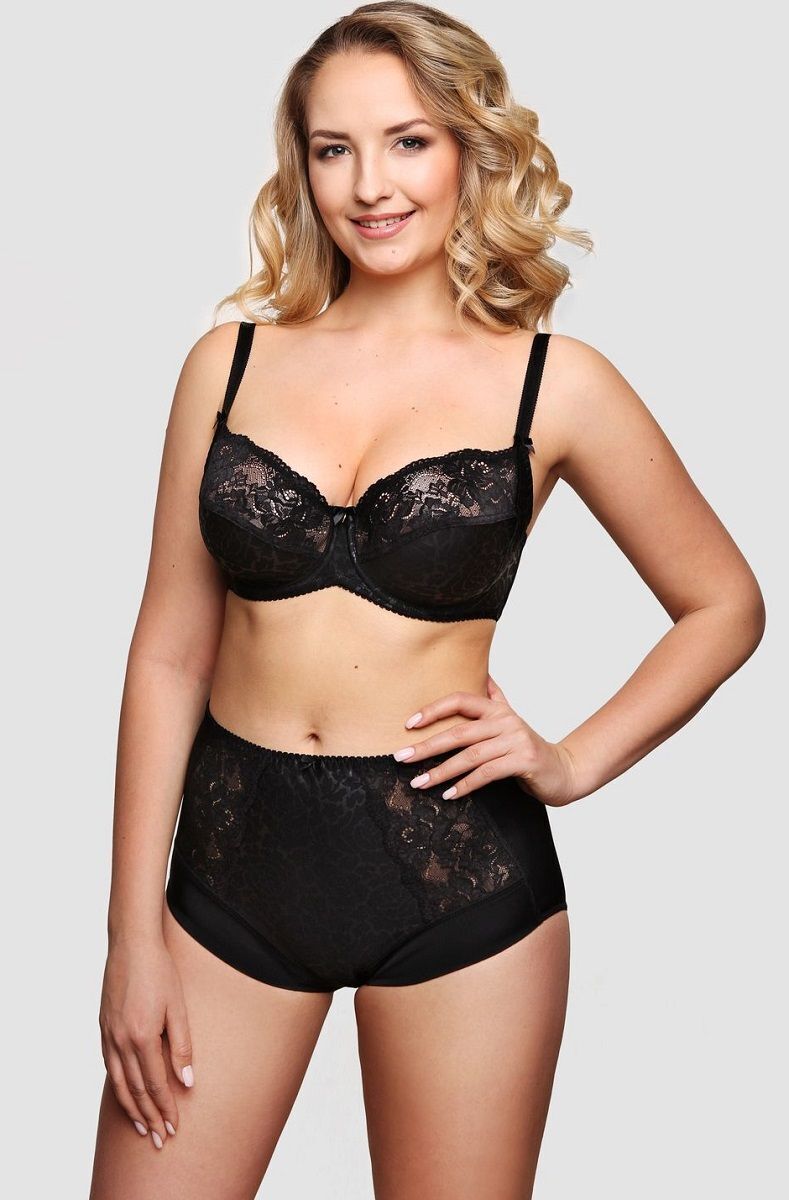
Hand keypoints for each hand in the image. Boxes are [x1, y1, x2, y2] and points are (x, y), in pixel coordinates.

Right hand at [99, 934, 193, 1148]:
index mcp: (142, 1036)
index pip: (156, 1084)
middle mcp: (121, 1040)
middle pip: (136, 1090)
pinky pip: (110, 1066)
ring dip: (131, 1108)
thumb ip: (182, 1045)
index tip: (174, 1127)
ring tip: (141, 1128)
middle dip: (148, 1117)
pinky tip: (125, 1094)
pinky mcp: (103, 1027)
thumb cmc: (160, 971)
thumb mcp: (178, 1007)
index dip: (165, 1108)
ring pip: (119, 1082)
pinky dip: (118, 1086)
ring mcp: (108, 1034)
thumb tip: (188, 1081)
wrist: (131, 944)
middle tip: (159, 1139)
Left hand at [392, 672, 576, 807]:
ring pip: (470, 756)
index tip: (408, 724)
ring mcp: (516, 740)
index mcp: (497, 709)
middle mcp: (506, 720)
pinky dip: (466, 785)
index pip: (460, 700)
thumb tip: (483, 675)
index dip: (433, 710)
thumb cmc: (527, 748)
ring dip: (441, 771)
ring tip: (419, 783)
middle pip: (459, 731)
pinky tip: (449, 794)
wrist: (563, 770)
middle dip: (427, 746)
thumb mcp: (510, 720)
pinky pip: (487, 774)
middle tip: (401, 757)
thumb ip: (495, 699)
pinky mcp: (524, 761)